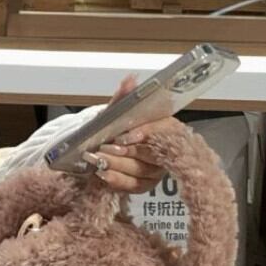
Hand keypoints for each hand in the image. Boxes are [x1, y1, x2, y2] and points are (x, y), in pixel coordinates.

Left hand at [89, 74, 171, 193]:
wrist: (102, 144)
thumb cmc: (114, 126)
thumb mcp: (116, 110)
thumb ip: (124, 96)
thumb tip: (131, 79)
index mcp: (164, 126)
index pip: (162, 130)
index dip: (145, 133)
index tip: (125, 136)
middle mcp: (166, 148)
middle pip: (152, 153)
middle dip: (127, 152)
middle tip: (107, 148)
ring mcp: (157, 169)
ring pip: (142, 171)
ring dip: (118, 166)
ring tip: (100, 159)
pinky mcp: (146, 184)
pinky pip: (135, 186)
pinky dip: (118, 180)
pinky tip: (103, 174)